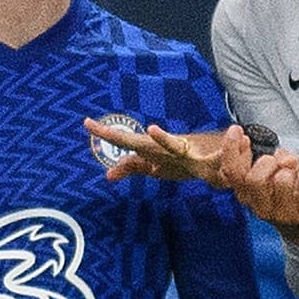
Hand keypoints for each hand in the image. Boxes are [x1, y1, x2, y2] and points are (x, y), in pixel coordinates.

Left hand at [84, 118, 230, 185]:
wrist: (212, 156)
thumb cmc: (180, 159)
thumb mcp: (152, 165)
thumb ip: (131, 167)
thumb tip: (107, 175)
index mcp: (150, 149)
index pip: (124, 141)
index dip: (105, 133)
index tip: (86, 122)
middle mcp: (162, 147)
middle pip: (137, 142)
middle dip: (117, 136)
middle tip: (92, 125)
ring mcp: (181, 152)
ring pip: (169, 146)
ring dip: (161, 139)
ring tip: (152, 131)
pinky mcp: (200, 161)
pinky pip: (197, 159)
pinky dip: (194, 152)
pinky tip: (185, 149)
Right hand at [218, 130, 298, 249]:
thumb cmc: (284, 195)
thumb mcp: (269, 176)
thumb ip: (270, 160)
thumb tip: (280, 156)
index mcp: (246, 195)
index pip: (231, 173)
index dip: (231, 149)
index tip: (237, 131)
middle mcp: (259, 207)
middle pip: (254, 178)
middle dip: (267, 162)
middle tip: (276, 163)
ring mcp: (281, 213)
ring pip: (282, 180)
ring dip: (290, 170)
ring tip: (293, 174)